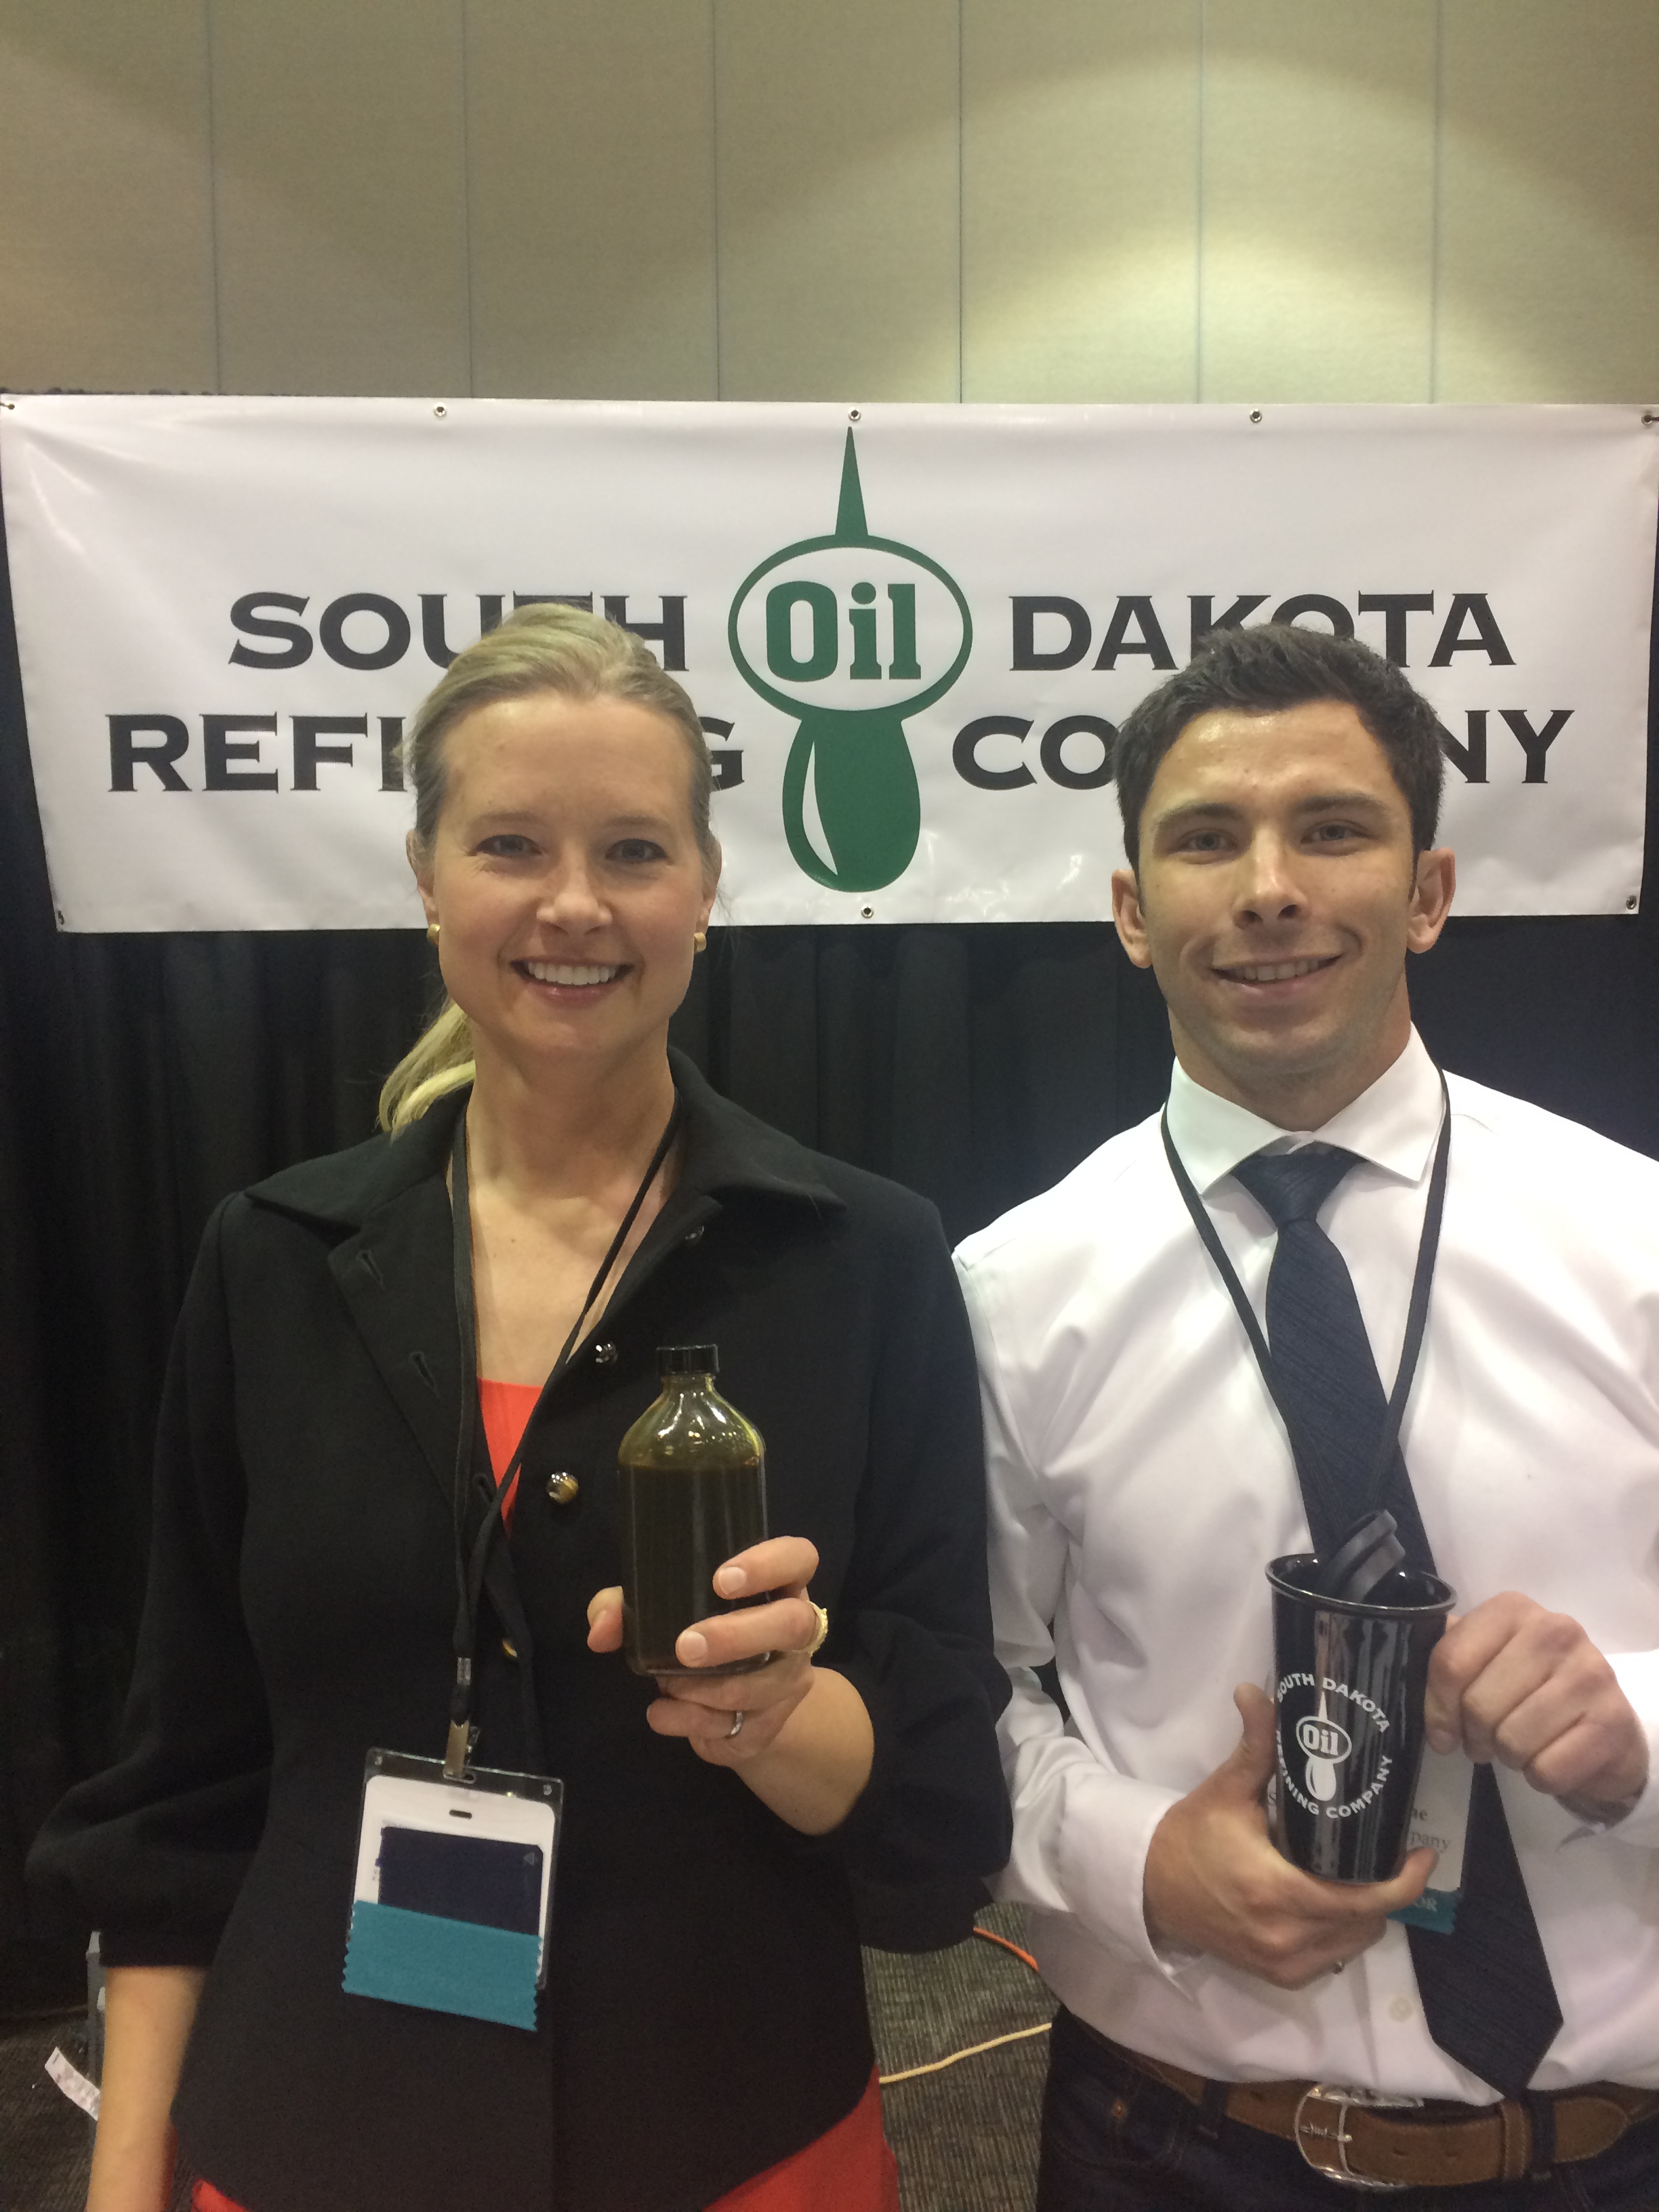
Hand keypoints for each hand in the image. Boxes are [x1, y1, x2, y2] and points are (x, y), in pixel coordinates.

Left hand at [586, 1535, 823, 1765]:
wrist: (737, 1708)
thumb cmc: (700, 1633)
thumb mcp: (660, 1610)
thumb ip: (624, 1607)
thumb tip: (600, 1630)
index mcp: (779, 1584)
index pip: (798, 1558)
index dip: (768, 1565)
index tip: (721, 1580)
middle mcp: (796, 1629)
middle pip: (793, 1624)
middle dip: (738, 1635)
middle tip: (686, 1647)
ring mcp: (789, 1680)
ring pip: (762, 1686)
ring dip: (706, 1689)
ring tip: (667, 1683)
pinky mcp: (771, 1724)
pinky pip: (735, 1727)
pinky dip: (690, 1721)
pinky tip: (663, 1712)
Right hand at [1143, 1684, 1434, 1987]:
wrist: (1151, 1888)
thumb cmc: (1192, 1837)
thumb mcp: (1226, 1790)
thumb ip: (1254, 1745)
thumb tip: (1257, 1690)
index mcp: (1277, 1891)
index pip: (1363, 1900)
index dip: (1404, 1882)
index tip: (1425, 1854)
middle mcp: (1286, 1936)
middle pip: (1368, 1922)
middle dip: (1385, 1890)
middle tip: (1388, 1853)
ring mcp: (1285, 1963)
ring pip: (1355, 1943)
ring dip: (1366, 1913)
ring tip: (1362, 1874)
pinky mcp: (1280, 1977)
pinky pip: (1333, 1958)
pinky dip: (1343, 1933)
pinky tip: (1333, 1903)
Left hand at [1424, 1593, 1647, 1810]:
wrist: (1603, 1724)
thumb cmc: (1531, 1690)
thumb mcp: (1488, 1660)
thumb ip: (1449, 1660)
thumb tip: (1403, 1677)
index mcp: (1512, 1609)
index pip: (1450, 1660)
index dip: (1436, 1706)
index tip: (1441, 1732)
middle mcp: (1556, 1631)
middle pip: (1478, 1704)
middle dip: (1474, 1736)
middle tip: (1485, 1741)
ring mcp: (1590, 1674)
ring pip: (1512, 1740)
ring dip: (1508, 1756)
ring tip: (1518, 1747)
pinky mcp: (1612, 1722)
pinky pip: (1547, 1770)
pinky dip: (1540, 1777)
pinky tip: (1550, 1758)